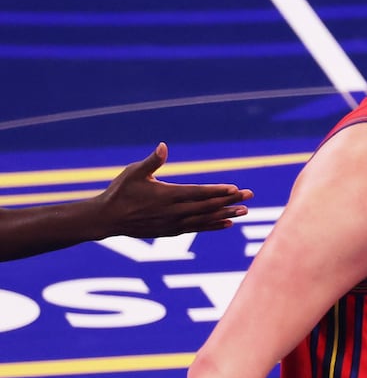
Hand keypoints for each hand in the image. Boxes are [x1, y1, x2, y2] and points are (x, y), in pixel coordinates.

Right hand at [97, 144, 251, 238]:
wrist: (106, 219)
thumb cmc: (120, 192)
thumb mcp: (133, 173)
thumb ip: (151, 162)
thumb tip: (163, 146)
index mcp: (166, 195)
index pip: (198, 193)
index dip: (217, 191)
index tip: (235, 188)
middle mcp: (173, 212)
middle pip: (207, 206)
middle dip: (229, 201)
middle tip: (249, 196)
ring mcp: (173, 223)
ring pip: (205, 219)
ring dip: (225, 215)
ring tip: (244, 212)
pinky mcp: (171, 232)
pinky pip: (197, 228)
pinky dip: (213, 226)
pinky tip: (227, 223)